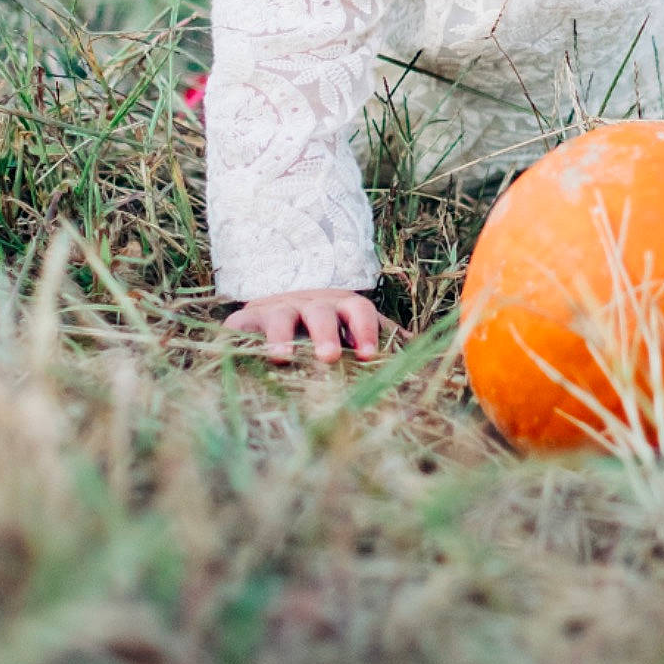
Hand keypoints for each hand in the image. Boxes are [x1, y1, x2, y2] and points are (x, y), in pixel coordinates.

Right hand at [222, 288, 379, 364]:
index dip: (365, 329)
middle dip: (326, 332)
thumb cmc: (326, 331)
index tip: (369, 355)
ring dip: (281, 336)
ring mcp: (275, 310)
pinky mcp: (244, 323)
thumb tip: (429, 359)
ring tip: (282, 358)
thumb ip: (385, 344)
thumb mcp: (354, 333)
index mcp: (341, 306)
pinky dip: (237, 339)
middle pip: (320, 311)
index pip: (358, 309)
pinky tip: (234, 352)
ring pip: (279, 317)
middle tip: (329, 357)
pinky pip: (238, 329)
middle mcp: (309, 304)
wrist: (278, 307)